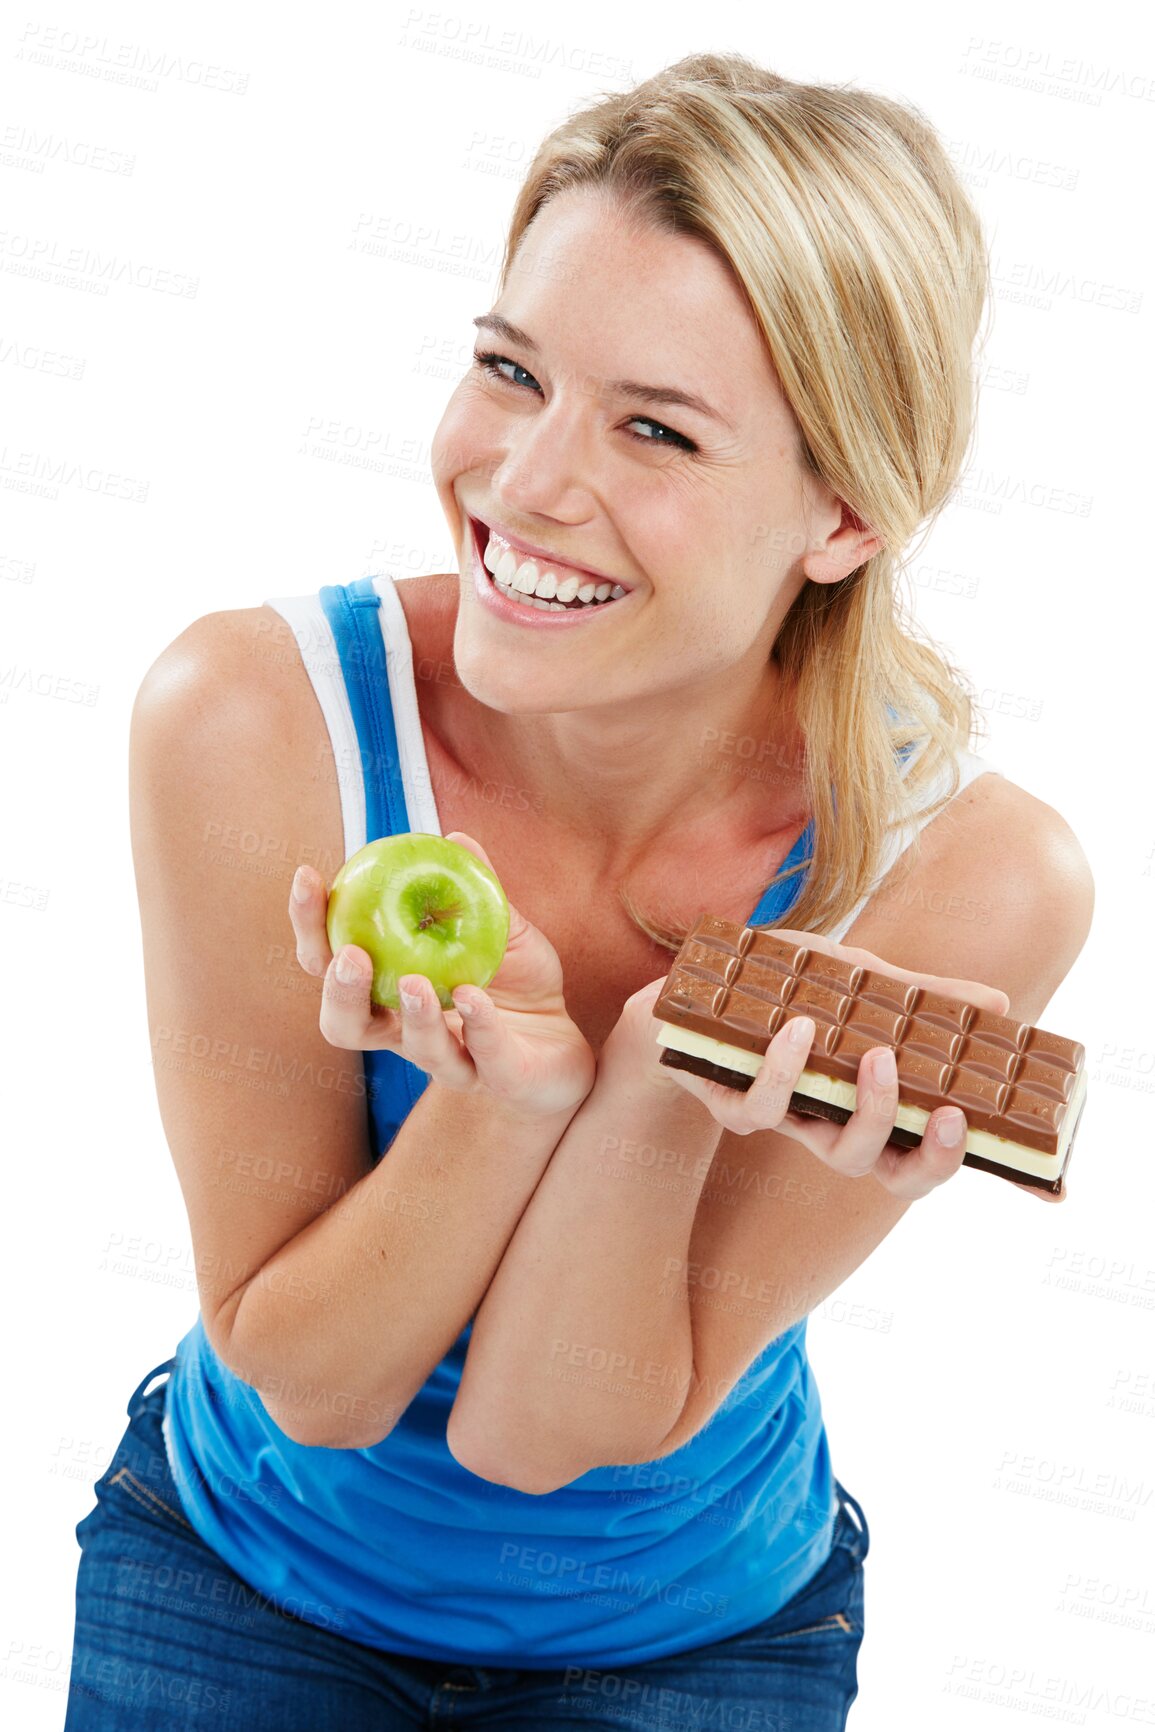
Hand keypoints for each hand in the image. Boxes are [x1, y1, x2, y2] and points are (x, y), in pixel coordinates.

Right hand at [289, 831, 595, 1119]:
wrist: (567, 1041)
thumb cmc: (520, 982)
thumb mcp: (502, 928)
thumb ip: (476, 890)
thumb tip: (455, 837)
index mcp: (390, 990)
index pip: (330, 961)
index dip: (310, 924)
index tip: (308, 876)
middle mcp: (404, 1032)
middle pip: (344, 1024)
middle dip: (337, 991)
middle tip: (348, 955)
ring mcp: (449, 1060)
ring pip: (411, 1049)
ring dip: (410, 1014)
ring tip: (415, 984)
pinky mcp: (495, 1080)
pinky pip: (480, 1056)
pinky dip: (477, 1025)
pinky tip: (475, 997)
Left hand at [613, 929, 1013, 1201]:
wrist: (696, 987)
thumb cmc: (789, 992)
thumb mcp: (865, 984)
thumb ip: (925, 999)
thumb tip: (998, 1005)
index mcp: (865, 1110)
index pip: (922, 1162)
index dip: (956, 1164)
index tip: (1023, 1169)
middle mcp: (825, 1126)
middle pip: (879, 1171)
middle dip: (919, 1150)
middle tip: (939, 1106)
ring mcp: (778, 1118)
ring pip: (822, 1146)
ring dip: (858, 1107)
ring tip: (874, 1053)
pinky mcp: (725, 1097)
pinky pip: (751, 1107)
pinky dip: (777, 1070)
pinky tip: (795, 1029)